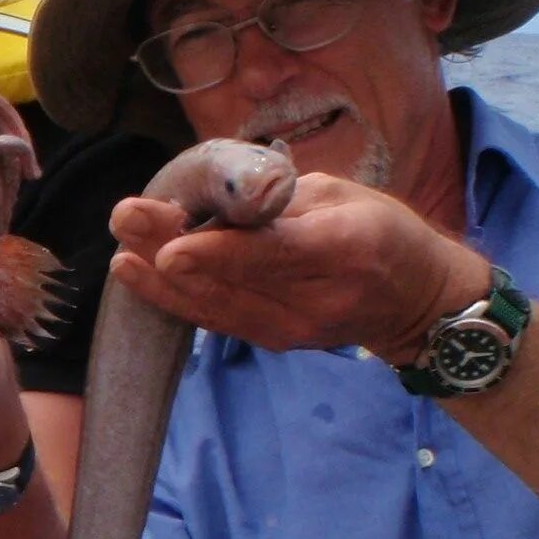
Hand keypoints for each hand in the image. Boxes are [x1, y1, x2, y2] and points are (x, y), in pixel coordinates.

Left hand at [106, 173, 489, 361]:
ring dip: (162, 279)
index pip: (272, 253)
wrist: (416, 301)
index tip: (169, 248)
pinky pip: (219, 319)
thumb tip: (211, 199)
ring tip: (122, 250)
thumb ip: (277, 201)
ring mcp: (295, 328)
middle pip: (234, 278)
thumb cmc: (380, 231)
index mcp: (344, 247)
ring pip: (218, 304)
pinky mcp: (277, 341)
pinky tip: (140, 276)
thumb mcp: (342, 196)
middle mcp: (317, 297)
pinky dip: (176, 299)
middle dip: (170, 249)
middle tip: (124, 218)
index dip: (217, 253)